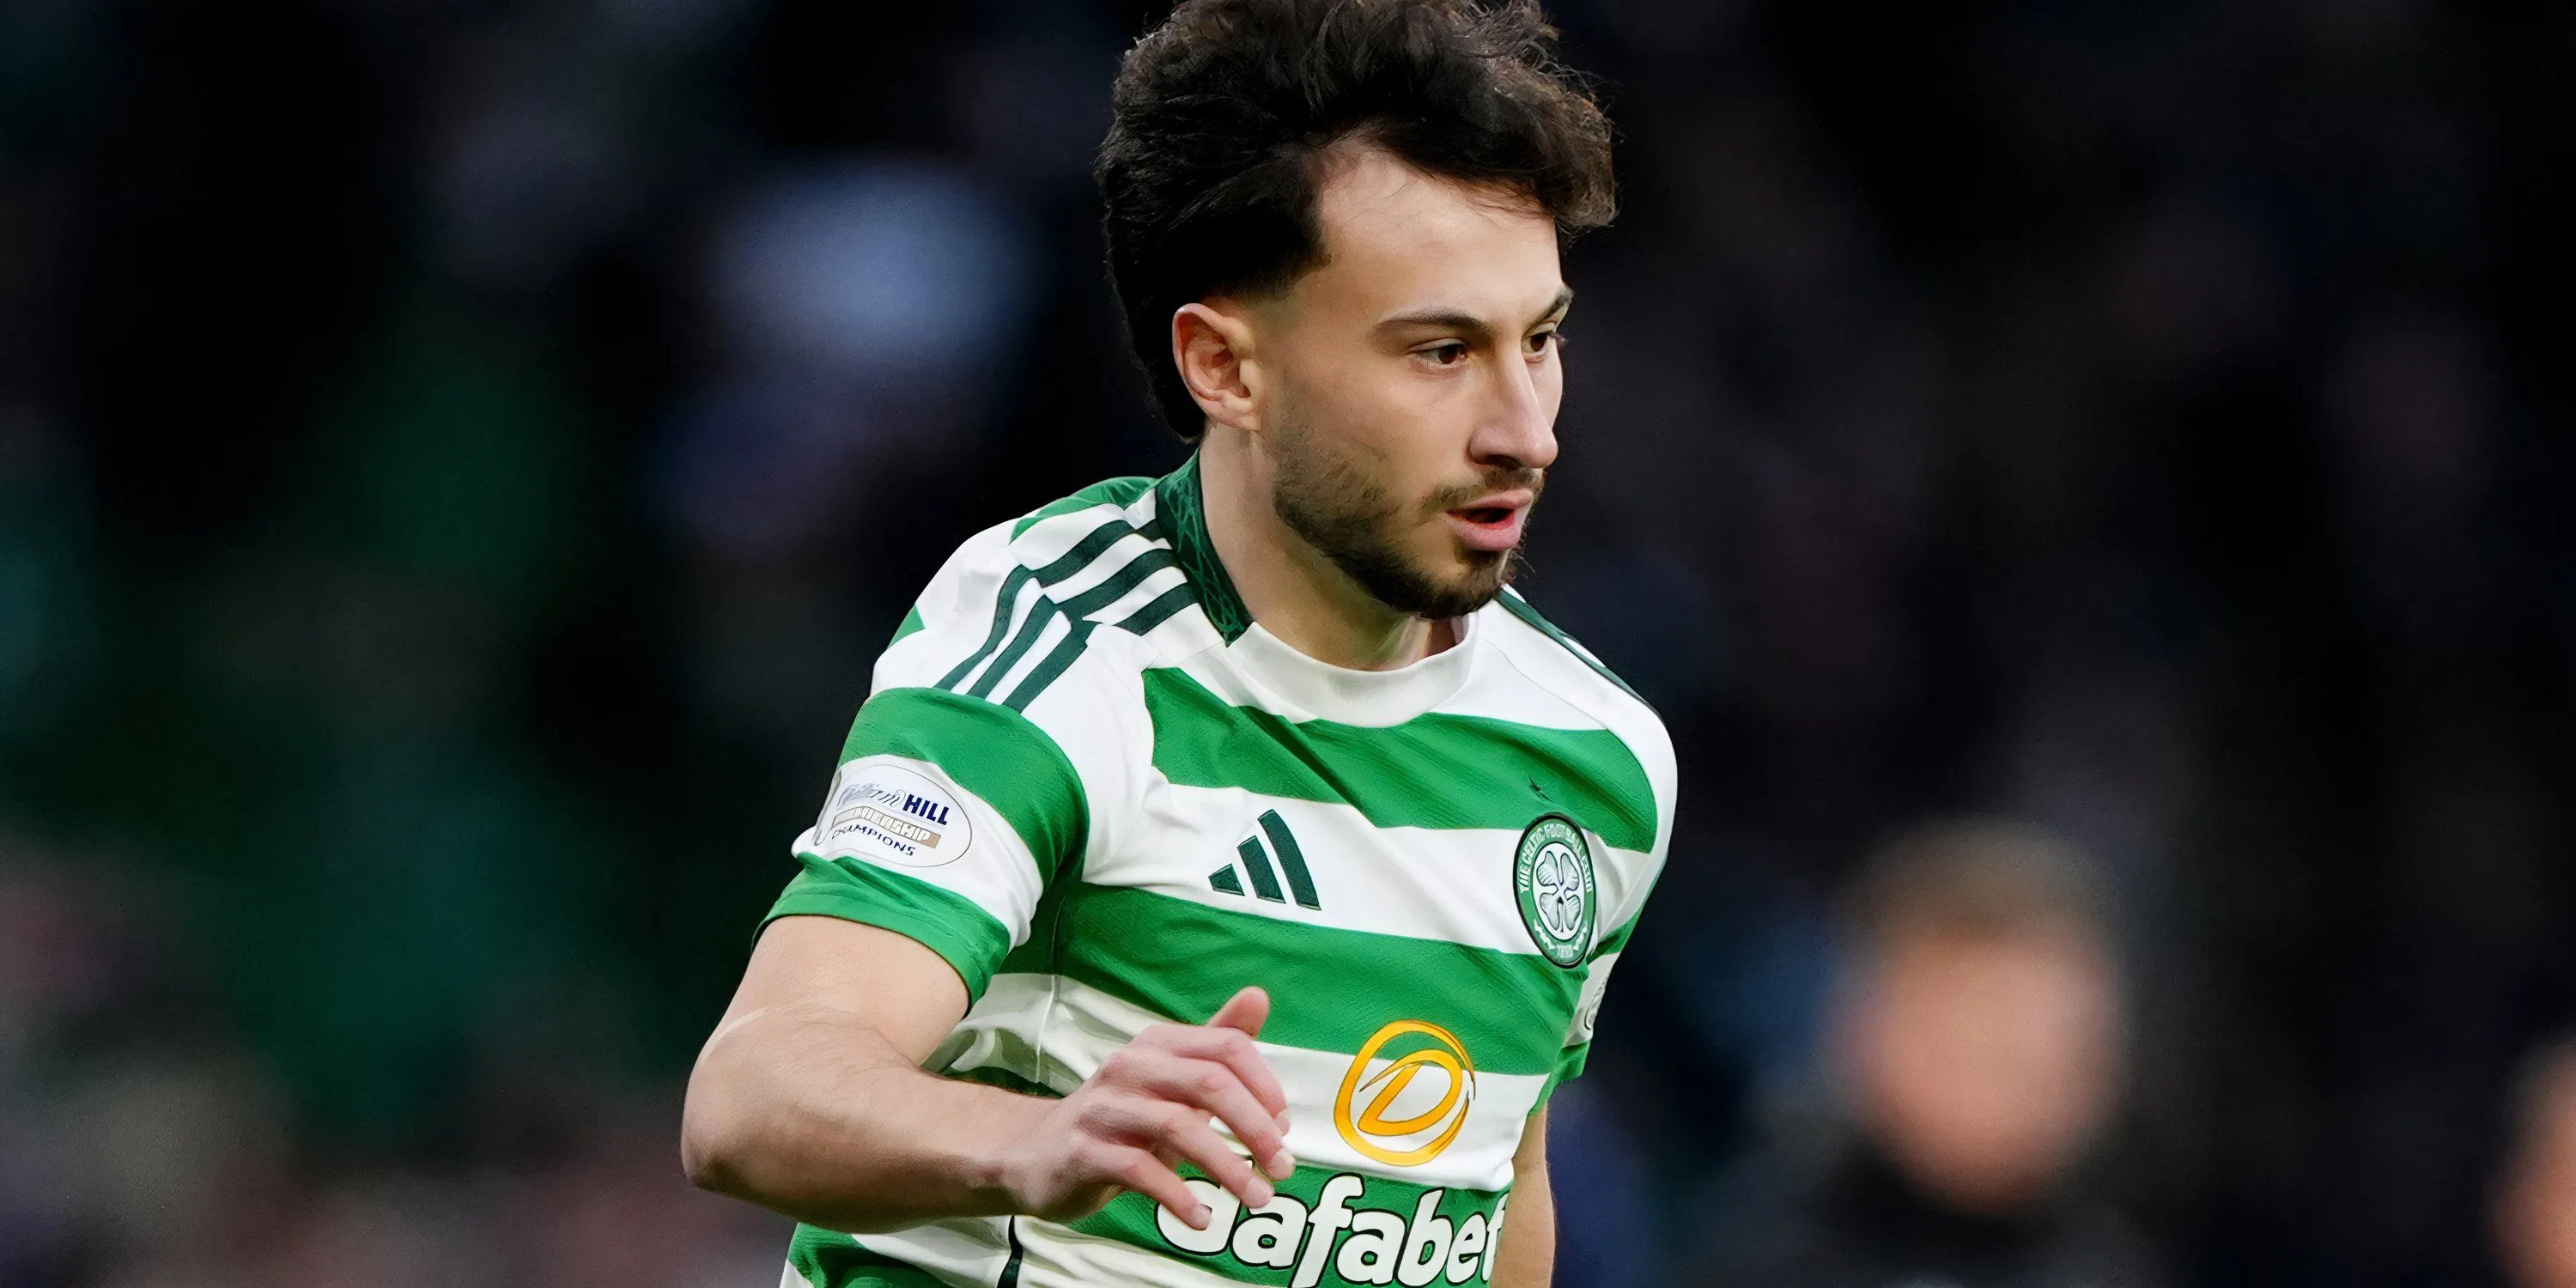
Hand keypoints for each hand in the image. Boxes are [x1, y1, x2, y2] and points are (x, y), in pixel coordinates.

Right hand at [995, 986, 1296, 1229]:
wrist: (1036, 1153)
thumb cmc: (1120, 1118)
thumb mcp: (1171, 1080)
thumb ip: (1216, 1045)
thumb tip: (1258, 996)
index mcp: (1158, 1044)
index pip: (1227, 1048)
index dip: (1265, 1087)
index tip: (1285, 1128)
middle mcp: (1130, 1066)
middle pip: (1208, 1083)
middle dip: (1255, 1128)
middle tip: (1283, 1168)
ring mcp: (1104, 1107)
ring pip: (1177, 1126)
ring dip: (1226, 1167)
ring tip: (1257, 1197)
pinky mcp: (1082, 1150)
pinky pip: (1138, 1169)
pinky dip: (1177, 1196)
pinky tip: (1201, 1218)